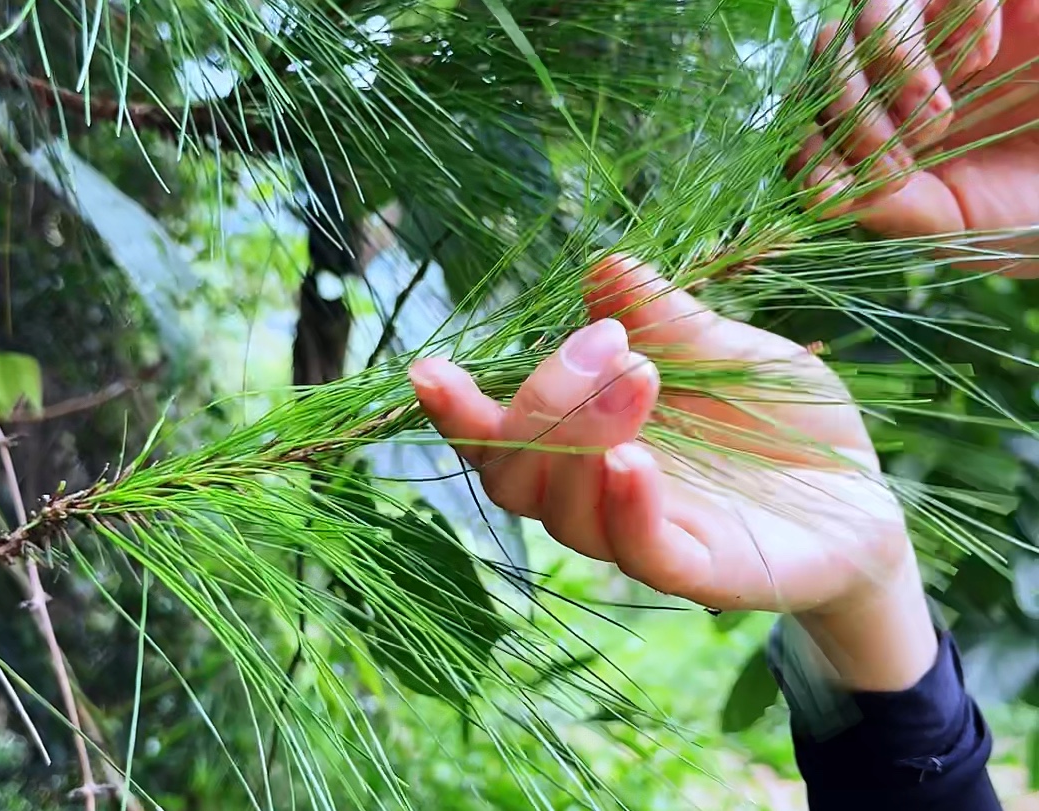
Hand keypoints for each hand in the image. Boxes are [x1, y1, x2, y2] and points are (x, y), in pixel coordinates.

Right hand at [410, 256, 936, 689]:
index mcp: (587, 439)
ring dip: (579, 441)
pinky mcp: (703, 574)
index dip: (457, 412)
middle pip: (514, 475)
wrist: (866, 494)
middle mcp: (597, 493)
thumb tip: (604, 264)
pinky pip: (641, 553)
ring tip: (639, 375)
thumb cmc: (780, 420)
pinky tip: (632, 460)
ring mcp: (645, 535)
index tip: (431, 367)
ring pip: (563, 515)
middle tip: (608, 343)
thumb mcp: (729, 349)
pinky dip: (625, 507)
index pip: (500, 436)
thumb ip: (666, 319)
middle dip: (540, 404)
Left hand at [794, 0, 1038, 274]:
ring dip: (891, 62)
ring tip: (938, 113)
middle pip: (828, 56)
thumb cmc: (1025, 212)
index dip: (812, 144)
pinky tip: (989, 54)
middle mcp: (898, 79)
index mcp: (876, 131)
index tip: (846, 185)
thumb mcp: (950, 223)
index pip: (805, 114)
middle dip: (851, 109)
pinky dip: (958, 16)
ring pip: (871, 12)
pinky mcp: (998, 4)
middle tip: (907, 151)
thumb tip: (813, 192)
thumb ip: (885, 208)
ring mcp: (944, 36)